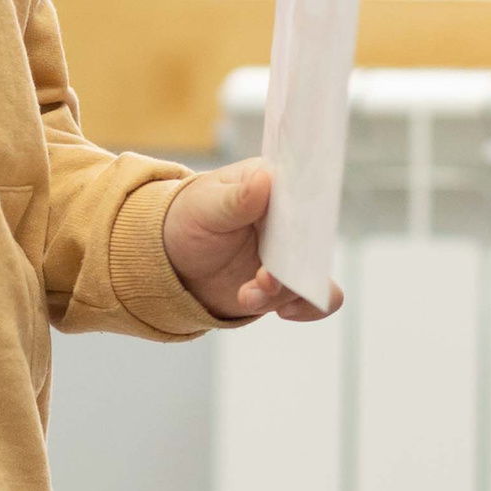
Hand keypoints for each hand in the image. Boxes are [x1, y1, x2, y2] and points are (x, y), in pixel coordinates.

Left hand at [163, 160, 342, 323]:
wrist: (174, 261)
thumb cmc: (189, 220)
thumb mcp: (206, 206)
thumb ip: (237, 198)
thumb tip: (264, 178)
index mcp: (274, 186)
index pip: (306, 193)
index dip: (306, 214)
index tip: (291, 237)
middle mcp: (290, 221)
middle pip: (316, 238)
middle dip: (296, 264)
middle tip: (264, 278)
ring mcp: (290, 255)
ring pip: (313, 275)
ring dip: (284, 291)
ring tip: (247, 296)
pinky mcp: (286, 284)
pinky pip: (314, 300)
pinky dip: (305, 309)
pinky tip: (282, 313)